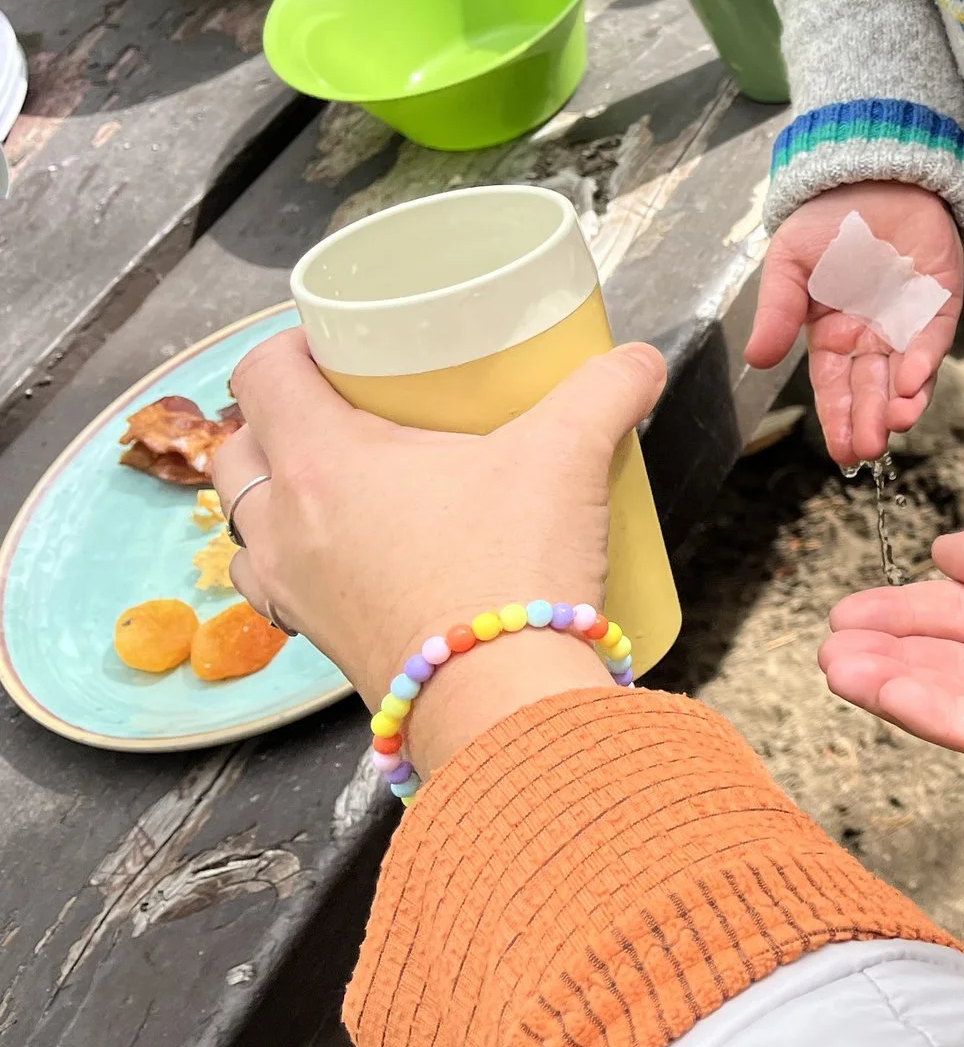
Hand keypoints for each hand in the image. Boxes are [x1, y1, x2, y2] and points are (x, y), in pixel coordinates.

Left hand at [210, 331, 665, 774]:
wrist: (504, 702)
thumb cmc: (512, 571)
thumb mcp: (568, 456)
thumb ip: (605, 391)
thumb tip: (638, 360)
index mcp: (320, 460)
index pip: (264, 373)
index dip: (295, 344)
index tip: (341, 345)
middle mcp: (284, 525)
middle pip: (241, 446)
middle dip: (281, 417)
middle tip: (349, 408)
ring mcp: (294, 590)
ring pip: (249, 523)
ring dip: (281, 495)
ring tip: (347, 483)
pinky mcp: (322, 641)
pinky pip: (281, 585)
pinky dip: (304, 561)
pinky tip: (361, 556)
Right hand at [746, 182, 963, 468]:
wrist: (875, 173)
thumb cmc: (828, 218)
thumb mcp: (790, 263)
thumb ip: (778, 310)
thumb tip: (756, 358)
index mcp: (834, 332)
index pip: (835, 386)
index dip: (837, 418)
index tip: (840, 452)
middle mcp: (874, 336)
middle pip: (871, 389)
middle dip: (869, 421)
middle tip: (867, 449)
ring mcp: (910, 321)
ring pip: (907, 373)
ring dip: (901, 401)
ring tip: (893, 425)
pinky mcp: (942, 301)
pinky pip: (934, 337)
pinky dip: (925, 361)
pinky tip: (911, 382)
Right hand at [819, 473, 963, 766]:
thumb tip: (941, 557)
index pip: (962, 613)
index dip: (904, 613)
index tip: (848, 609)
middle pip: (954, 665)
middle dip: (888, 657)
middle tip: (829, 646)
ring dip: (901, 689)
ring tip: (841, 668)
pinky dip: (946, 715)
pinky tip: (897, 692)